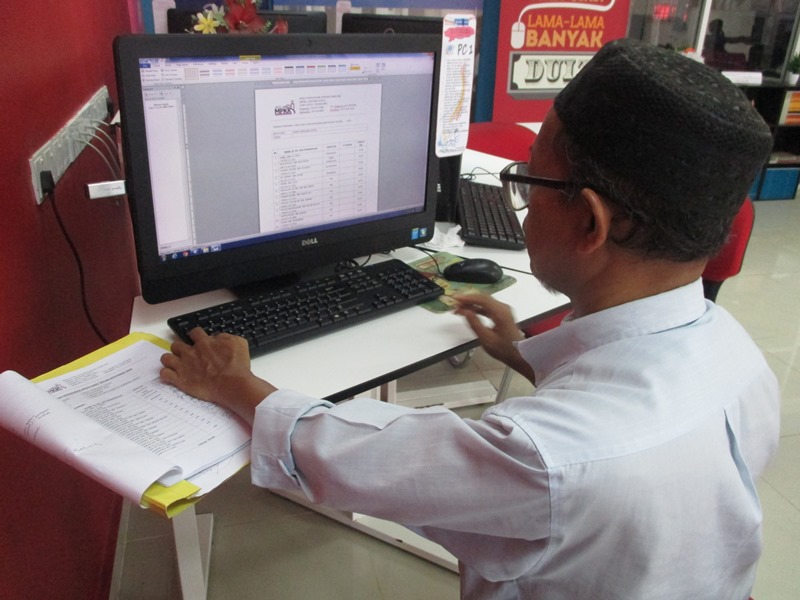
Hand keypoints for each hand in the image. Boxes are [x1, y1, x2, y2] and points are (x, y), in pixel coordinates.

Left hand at [160, 328, 275, 425]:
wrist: (233, 384)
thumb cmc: (237, 366)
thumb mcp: (238, 343)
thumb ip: (225, 337)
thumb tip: (217, 337)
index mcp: (205, 342)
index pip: (194, 332)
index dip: (195, 336)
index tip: (198, 340)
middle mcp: (191, 352)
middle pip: (176, 345)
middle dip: (180, 348)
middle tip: (186, 354)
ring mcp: (184, 366)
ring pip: (166, 358)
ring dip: (170, 360)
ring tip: (176, 364)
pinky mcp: (181, 380)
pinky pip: (165, 374)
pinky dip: (166, 374)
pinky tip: (172, 376)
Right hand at [453, 294, 535, 384]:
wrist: (519, 355)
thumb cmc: (503, 349)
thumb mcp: (486, 338)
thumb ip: (474, 323)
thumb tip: (464, 311)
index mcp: (500, 312)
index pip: (482, 299)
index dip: (467, 297)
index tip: (455, 299)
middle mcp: (503, 308)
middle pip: (483, 298)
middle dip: (468, 299)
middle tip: (454, 304)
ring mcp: (504, 310)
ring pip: (485, 302)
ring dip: (472, 303)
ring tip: (459, 308)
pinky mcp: (502, 314)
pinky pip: (488, 307)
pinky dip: (478, 308)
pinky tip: (469, 312)